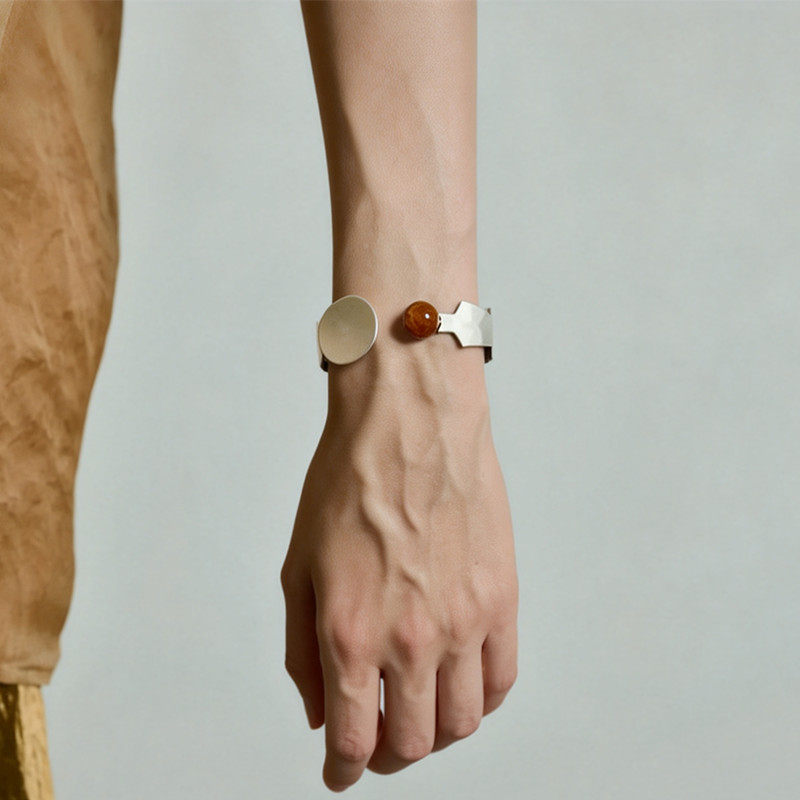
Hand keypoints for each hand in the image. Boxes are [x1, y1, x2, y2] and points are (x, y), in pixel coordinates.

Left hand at [281, 344, 517, 790]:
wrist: (411, 423)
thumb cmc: (349, 482)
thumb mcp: (299, 566)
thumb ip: (303, 652)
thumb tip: (319, 713)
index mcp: (352, 632)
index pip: (351, 740)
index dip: (342, 770)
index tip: (339, 773)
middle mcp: (412, 639)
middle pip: (411, 745)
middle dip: (385, 758)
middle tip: (375, 743)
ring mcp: (464, 622)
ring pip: (461, 724)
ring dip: (434, 735)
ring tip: (418, 714)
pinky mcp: (502, 599)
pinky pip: (500, 680)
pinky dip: (478, 702)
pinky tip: (457, 686)